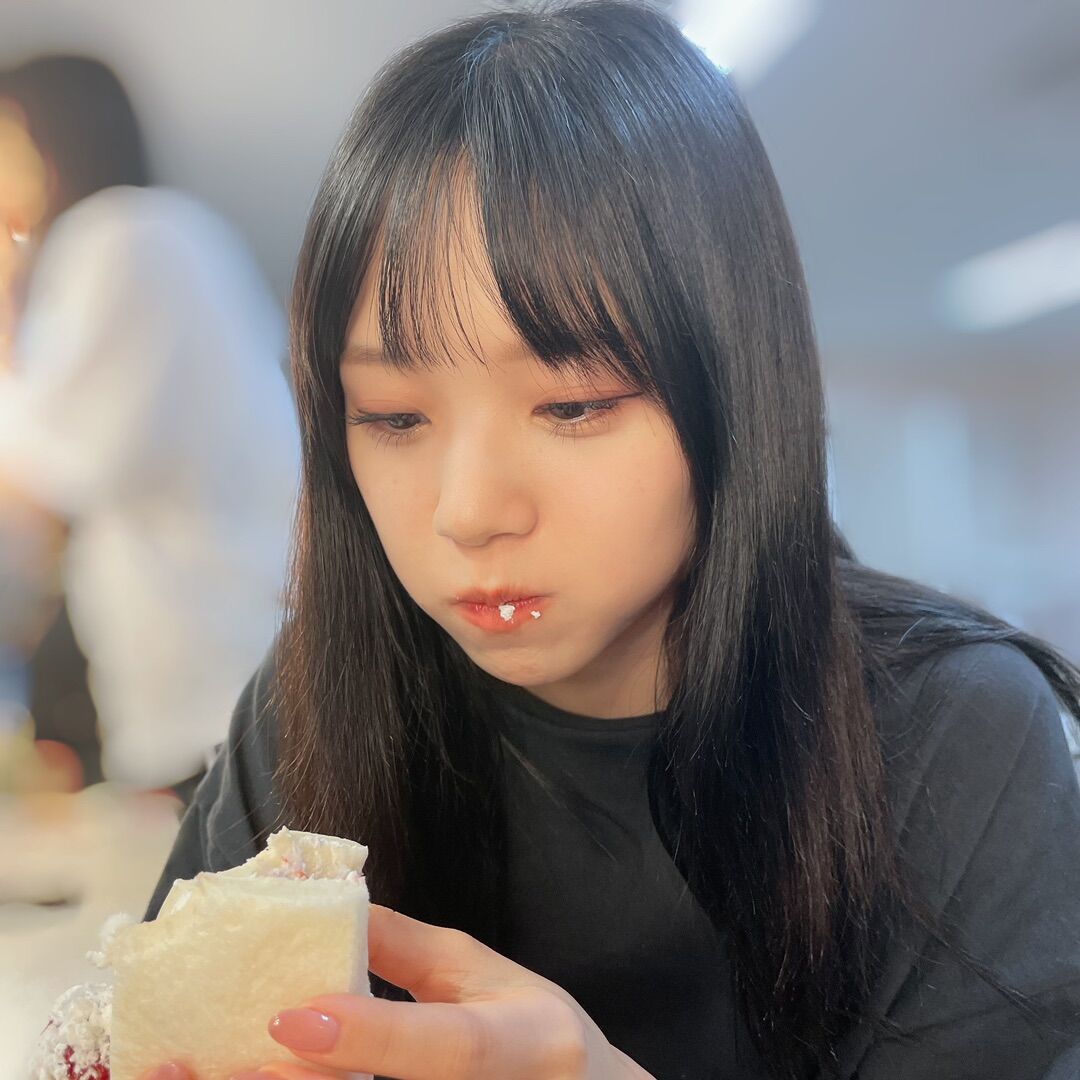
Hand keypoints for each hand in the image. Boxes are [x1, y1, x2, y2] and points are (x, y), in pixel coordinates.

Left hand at [139, 903, 654, 1079]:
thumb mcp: (485, 973)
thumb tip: (329, 910)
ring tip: (185, 1072)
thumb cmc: (534, 1031)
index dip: (372, 1038)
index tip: (287, 1018)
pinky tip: (241, 1075)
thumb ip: (409, 950)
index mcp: (529, 1045)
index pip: (448, 1049)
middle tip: (191, 1065)